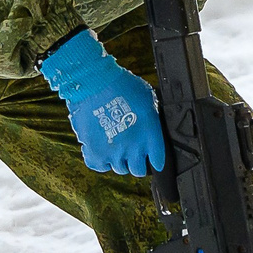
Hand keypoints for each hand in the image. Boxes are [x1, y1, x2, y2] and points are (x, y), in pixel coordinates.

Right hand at [40, 30, 167, 175]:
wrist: (95, 82)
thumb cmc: (122, 84)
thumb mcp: (148, 98)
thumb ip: (152, 117)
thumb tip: (152, 125)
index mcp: (150, 134)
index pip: (158, 161)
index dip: (155, 161)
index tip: (152, 159)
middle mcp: (134, 147)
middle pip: (138, 170)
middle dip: (136, 163)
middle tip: (131, 152)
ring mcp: (114, 152)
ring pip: (119, 169)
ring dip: (118, 159)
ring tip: (115, 145)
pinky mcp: (95, 152)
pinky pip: (99, 166)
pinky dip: (101, 161)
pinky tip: (102, 150)